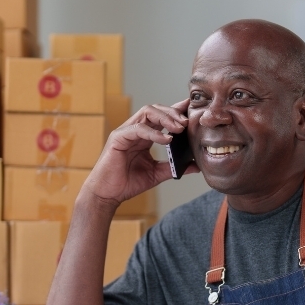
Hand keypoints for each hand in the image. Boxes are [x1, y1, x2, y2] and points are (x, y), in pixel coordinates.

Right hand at [81, 100, 199, 207]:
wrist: (108, 194)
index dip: (176, 111)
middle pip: (156, 109)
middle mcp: (135, 130)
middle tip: (187, 122)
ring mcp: (126, 132)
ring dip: (166, 117)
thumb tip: (196, 165)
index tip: (192, 110)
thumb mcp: (157, 173)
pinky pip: (138, 128)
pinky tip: (167, 140)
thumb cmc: (128, 183)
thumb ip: (174, 167)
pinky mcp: (118, 137)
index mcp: (144, 136)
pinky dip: (154, 132)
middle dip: (173, 112)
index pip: (161, 117)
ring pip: (147, 112)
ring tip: (179, 127)